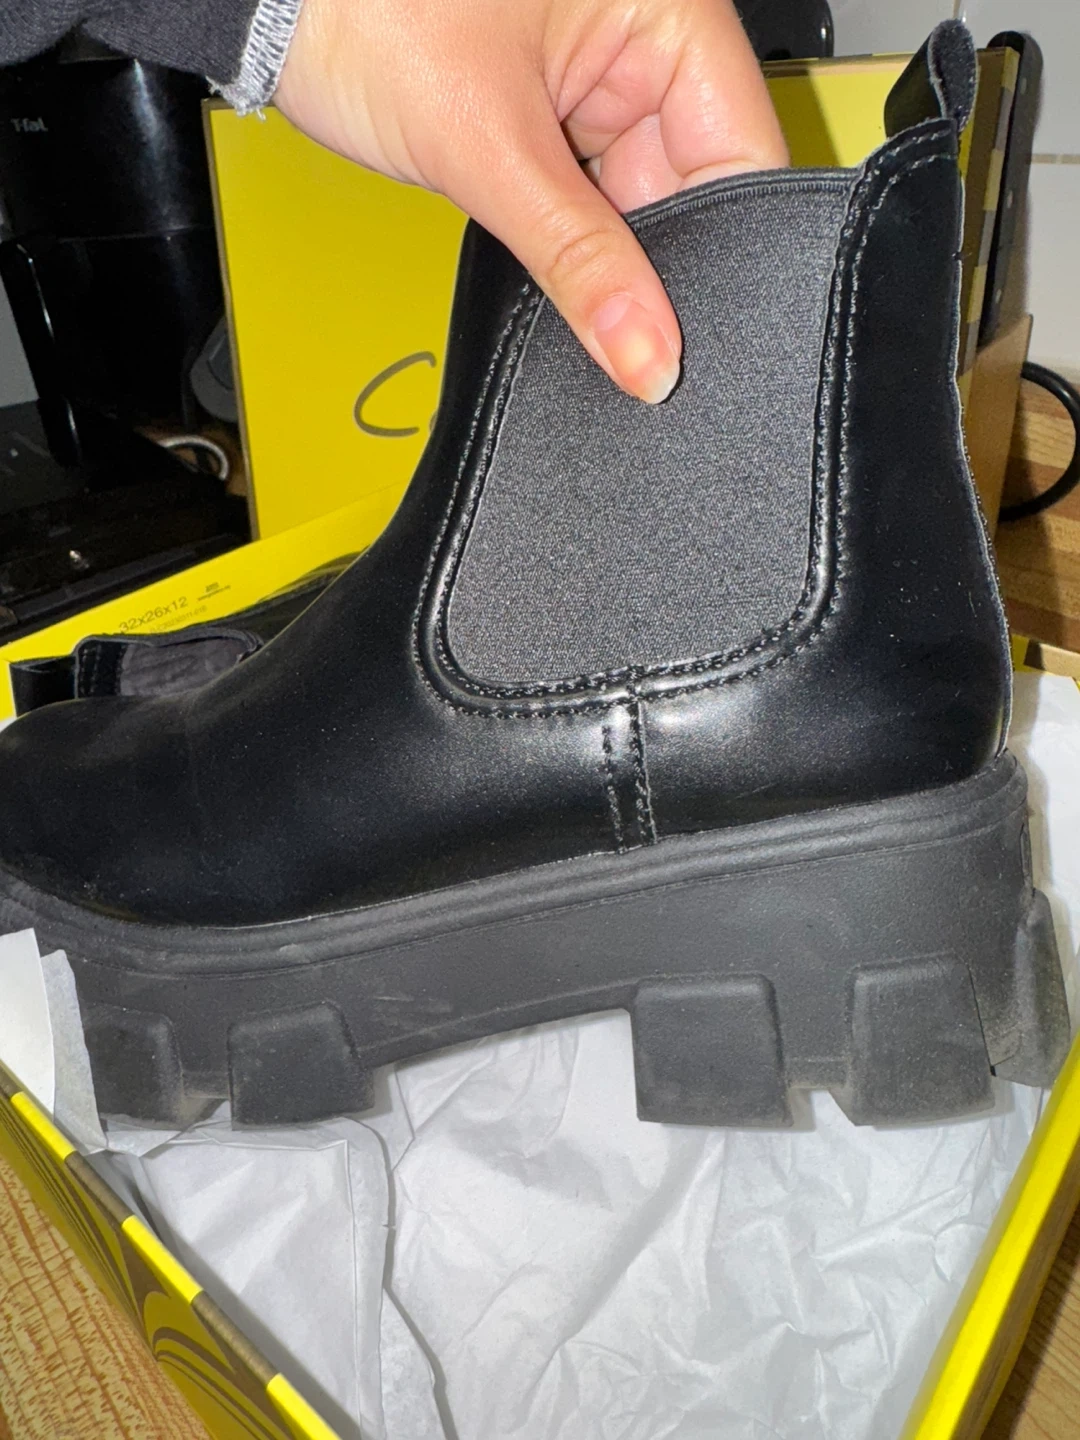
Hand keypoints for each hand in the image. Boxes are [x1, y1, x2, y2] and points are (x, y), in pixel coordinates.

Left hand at [275, 0, 786, 402]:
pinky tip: (550, 269)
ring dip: (606, 258)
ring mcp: (595, 82)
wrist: (273, 6)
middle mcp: (641, 41)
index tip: (692, 337)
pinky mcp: (552, 120)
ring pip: (637, 206)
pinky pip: (588, 202)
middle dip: (657, 266)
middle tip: (627, 334)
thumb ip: (576, 259)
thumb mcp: (488, 150)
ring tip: (567, 280)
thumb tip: (645, 353)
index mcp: (665, 12)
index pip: (741, 152)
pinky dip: (570, 245)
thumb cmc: (363, 9)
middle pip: (693, 187)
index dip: (727, 253)